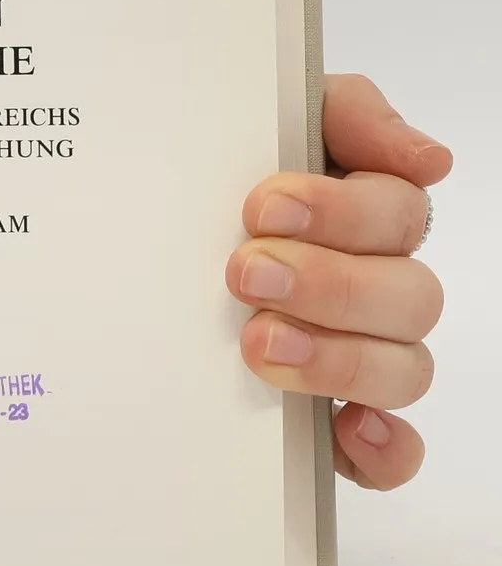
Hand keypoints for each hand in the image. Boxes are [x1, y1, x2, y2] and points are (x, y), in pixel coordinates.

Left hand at [229, 75, 448, 490]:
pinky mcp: (335, 422)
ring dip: (339, 358)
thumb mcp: (265, 118)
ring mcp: (359, 356)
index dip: (340, 211)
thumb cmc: (213, 174)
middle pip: (409, 295)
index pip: (398, 213)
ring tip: (258, 343)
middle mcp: (374, 288)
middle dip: (329, 283)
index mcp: (365, 216)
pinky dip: (384, 449)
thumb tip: (430, 160)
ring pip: (404, 369)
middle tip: (245, 273)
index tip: (262, 205)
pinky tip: (349, 428)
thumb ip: (344, 112)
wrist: (135, 231)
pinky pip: (392, 453)